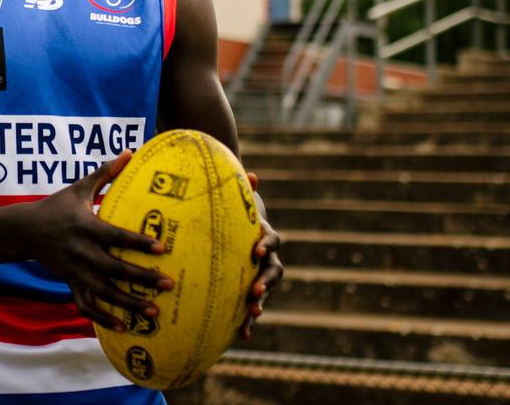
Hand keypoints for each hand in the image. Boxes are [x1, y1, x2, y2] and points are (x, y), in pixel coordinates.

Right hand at [25, 150, 173, 330]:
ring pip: (103, 292)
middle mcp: (81, 252)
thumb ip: (105, 172)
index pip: (115, 236)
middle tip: (167, 284)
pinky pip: (86, 305)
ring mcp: (75, 271)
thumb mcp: (79, 187)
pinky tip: (123, 326)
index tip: (160, 248)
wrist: (25, 230)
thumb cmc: (57, 206)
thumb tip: (129, 152)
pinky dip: (103, 318)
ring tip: (153, 311)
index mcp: (86, 227)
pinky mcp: (70, 283)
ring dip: (128, 303)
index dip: (137, 242)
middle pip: (114, 269)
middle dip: (141, 278)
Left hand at [239, 171, 282, 340]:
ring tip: (253, 314)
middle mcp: (269, 259)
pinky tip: (240, 336)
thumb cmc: (236, 215)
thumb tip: (250, 173)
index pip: (272, 241)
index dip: (266, 245)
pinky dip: (248, 322)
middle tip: (255, 291)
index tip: (256, 251)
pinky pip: (252, 309)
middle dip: (266, 282)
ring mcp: (263, 277)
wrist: (241, 232)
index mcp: (265, 237)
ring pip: (266, 293)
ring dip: (260, 304)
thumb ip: (243, 191)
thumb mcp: (238, 203)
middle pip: (274, 272)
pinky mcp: (253, 293)